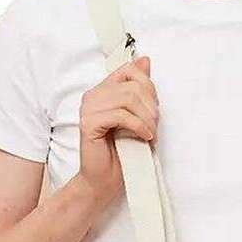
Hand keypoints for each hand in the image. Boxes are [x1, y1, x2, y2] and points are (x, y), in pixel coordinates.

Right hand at [76, 55, 158, 205]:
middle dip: (151, 107)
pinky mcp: (88, 123)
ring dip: (146, 118)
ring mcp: (88, 108)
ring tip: (150, 134)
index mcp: (103, 90)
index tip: (154, 110)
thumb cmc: (122, 152)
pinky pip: (121, 115)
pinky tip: (144, 137)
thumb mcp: (138, 116)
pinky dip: (139, 127)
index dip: (148, 87)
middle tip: (154, 127)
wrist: (105, 182)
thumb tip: (145, 60)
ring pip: (128, 99)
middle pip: (132, 85)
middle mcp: (93, 96)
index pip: (129, 70)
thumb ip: (139, 89)